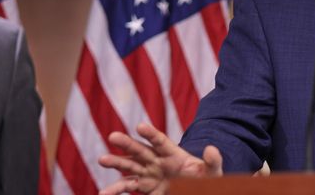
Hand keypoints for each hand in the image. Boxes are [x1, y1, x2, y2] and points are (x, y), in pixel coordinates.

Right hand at [97, 123, 223, 194]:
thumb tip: (212, 149)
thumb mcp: (213, 171)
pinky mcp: (144, 188)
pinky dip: (115, 190)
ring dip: (116, 163)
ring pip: (129, 167)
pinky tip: (103, 193)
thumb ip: (213, 161)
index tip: (139, 126)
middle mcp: (157, 161)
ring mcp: (148, 174)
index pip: (161, 141)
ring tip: (102, 159)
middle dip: (127, 143)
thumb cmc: (206, 180)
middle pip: (140, 150)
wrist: (195, 189)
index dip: (151, 134)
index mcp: (173, 153)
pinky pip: (127, 187)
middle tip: (112, 136)